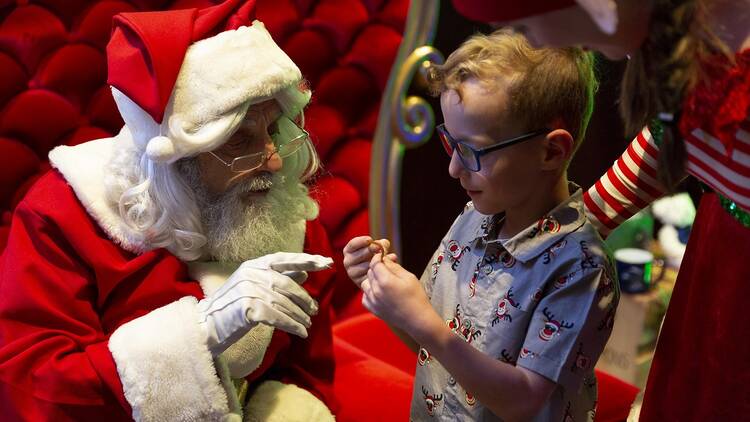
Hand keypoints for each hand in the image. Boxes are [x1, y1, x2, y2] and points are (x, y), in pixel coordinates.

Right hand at [197, 252, 332, 355]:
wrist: (205, 326)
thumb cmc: (232, 307)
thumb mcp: (255, 287)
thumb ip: (279, 278)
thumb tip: (305, 273)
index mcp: (254, 265)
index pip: (284, 259)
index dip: (307, 260)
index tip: (326, 262)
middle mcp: (251, 273)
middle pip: (287, 285)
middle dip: (304, 299)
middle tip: (315, 310)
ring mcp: (249, 289)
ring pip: (284, 303)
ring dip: (300, 316)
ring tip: (308, 324)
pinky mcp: (248, 308)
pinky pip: (278, 317)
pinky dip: (292, 325)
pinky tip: (301, 332)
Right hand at [343, 236, 395, 287]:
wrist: (375, 274)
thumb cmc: (374, 256)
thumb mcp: (377, 248)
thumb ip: (381, 244)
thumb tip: (384, 244)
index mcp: (349, 250)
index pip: (353, 244)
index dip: (361, 241)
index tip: (370, 239)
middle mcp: (347, 261)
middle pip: (358, 254)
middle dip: (369, 250)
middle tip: (378, 248)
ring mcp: (352, 272)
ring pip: (365, 266)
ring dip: (375, 262)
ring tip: (383, 258)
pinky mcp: (358, 282)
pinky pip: (369, 276)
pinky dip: (376, 271)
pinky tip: (382, 268)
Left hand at [363, 254, 439, 341]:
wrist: (418, 319)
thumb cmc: (416, 297)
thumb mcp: (408, 277)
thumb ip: (394, 267)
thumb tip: (384, 258)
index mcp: (385, 281)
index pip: (374, 263)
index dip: (378, 257)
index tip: (383, 256)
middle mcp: (375, 291)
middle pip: (369, 272)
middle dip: (377, 268)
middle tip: (387, 268)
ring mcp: (373, 301)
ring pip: (365, 283)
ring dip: (372, 280)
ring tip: (383, 281)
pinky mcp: (373, 309)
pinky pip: (365, 296)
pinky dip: (370, 292)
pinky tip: (380, 292)